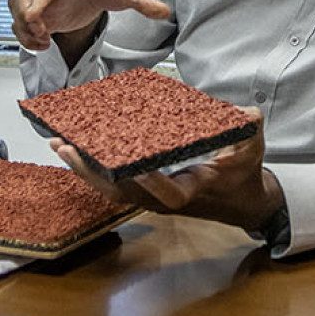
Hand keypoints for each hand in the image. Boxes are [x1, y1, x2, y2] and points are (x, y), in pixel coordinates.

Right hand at [9, 0, 170, 54]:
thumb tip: (163, 11)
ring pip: (16, 8)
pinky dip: (26, 36)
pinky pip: (20, 21)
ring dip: (23, 28)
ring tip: (44, 42)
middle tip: (42, 33)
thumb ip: (143, 2)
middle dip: (24, 15)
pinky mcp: (39, 12)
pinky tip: (44, 45)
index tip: (33, 18)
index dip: (39, 1)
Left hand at [52, 108, 283, 232]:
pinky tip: (76, 150)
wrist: (242, 202)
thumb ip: (248, 127)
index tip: (138, 169)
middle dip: (93, 172)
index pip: (169, 195)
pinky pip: (114, 184)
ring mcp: (154, 198)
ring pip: (112, 190)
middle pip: (123, 193)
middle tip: (68, 147)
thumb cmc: (245, 174)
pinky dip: (93, 168)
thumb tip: (244, 113)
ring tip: (62, 145)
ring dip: (85, 170)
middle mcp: (167, 199)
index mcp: (193, 188)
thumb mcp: (252, 147)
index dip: (153, 185)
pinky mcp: (147, 192)